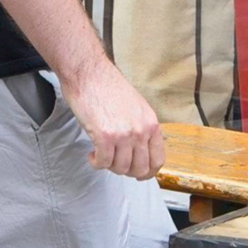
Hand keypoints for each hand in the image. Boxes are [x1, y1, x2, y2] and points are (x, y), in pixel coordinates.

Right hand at [64, 57, 164, 180]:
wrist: (89, 73)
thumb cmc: (108, 88)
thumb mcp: (136, 108)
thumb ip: (141, 128)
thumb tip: (141, 151)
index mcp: (151, 124)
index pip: (158, 160)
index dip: (147, 172)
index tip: (137, 174)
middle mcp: (141, 130)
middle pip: (140, 169)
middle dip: (126, 171)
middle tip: (114, 163)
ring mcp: (124, 134)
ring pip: (121, 168)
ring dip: (109, 166)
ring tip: (101, 155)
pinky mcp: (105, 136)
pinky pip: (104, 163)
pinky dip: (96, 163)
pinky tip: (92, 155)